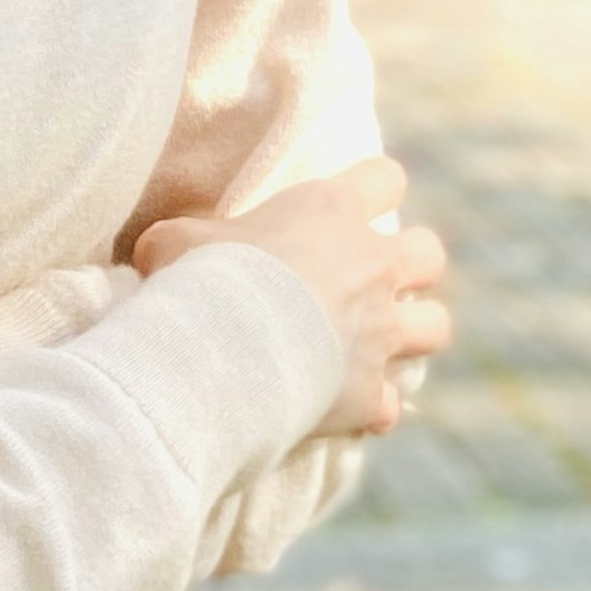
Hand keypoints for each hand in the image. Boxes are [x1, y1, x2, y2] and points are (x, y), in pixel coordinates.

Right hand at [133, 156, 450, 436]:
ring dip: (412, 336)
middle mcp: (371, 268)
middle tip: (374, 282)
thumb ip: (184, 240)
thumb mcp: (175, 242)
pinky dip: (373, 409)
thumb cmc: (198, 283)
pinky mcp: (371, 394)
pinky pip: (391, 405)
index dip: (375, 189)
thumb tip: (155, 252)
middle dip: (413, 267)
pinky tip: (348, 412)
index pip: (385, 178)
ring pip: (435, 327)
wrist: (220, 355)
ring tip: (378, 346)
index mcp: (330, 212)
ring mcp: (380, 333)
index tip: (354, 205)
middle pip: (429, 253)